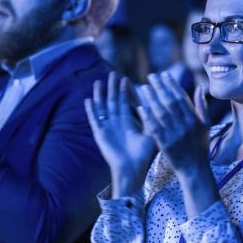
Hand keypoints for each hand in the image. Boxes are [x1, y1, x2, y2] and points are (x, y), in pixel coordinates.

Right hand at [85, 72, 156, 197]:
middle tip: (113, 73)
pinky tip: (88, 100)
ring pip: (102, 108)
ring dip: (100, 95)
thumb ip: (151, 119)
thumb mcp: (151, 133)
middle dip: (112, 88)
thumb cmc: (143, 154)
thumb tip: (155, 103)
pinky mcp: (100, 134)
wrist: (132, 168)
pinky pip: (94, 119)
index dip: (124, 91)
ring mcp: (107, 128)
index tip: (125, 78)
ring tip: (98, 82)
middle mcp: (116, 124)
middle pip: (112, 102)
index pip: (125, 103)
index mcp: (128, 123)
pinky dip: (91, 110)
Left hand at [134, 72, 208, 177]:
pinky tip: (140, 107)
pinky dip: (147, 117)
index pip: (181, 98)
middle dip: (160, 87)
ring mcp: (174, 135)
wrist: (194, 170)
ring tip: (144, 87)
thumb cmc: (200, 146)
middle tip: (151, 76)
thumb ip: (202, 106)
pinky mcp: (165, 145)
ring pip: (161, 113)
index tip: (164, 74)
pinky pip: (154, 128)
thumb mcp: (205, 126)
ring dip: (152, 99)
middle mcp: (185, 126)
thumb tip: (200, 86)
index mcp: (195, 120)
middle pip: (170, 103)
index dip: (172, 85)